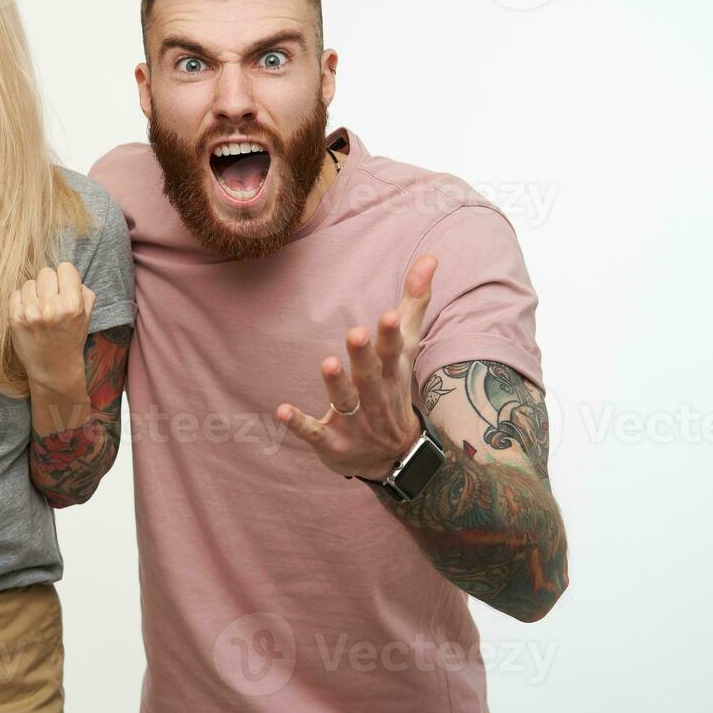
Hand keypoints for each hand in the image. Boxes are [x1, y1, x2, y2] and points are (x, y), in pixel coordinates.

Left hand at [8, 262, 95, 391]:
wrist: (54, 368)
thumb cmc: (71, 338)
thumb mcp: (86, 314)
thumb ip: (82, 289)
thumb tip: (66, 272)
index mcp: (72, 304)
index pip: (65, 267)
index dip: (65, 278)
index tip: (64, 289)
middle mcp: (51, 307)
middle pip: (46, 272)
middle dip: (49, 284)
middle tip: (51, 301)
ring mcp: (31, 312)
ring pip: (29, 282)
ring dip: (34, 293)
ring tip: (40, 310)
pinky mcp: (14, 318)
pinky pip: (15, 294)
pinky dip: (21, 302)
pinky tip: (29, 315)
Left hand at [277, 254, 438, 480]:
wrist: (396, 456)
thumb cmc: (394, 387)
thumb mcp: (405, 347)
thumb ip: (414, 303)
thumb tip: (431, 257)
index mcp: (390, 371)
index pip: (392, 350)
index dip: (389, 334)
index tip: (387, 315)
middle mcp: (373, 395)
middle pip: (368, 374)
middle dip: (363, 355)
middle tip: (356, 332)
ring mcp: (353, 420)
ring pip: (344, 401)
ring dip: (336, 384)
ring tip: (327, 363)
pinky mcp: (332, 441)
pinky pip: (314, 432)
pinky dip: (299, 424)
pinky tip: (282, 411)